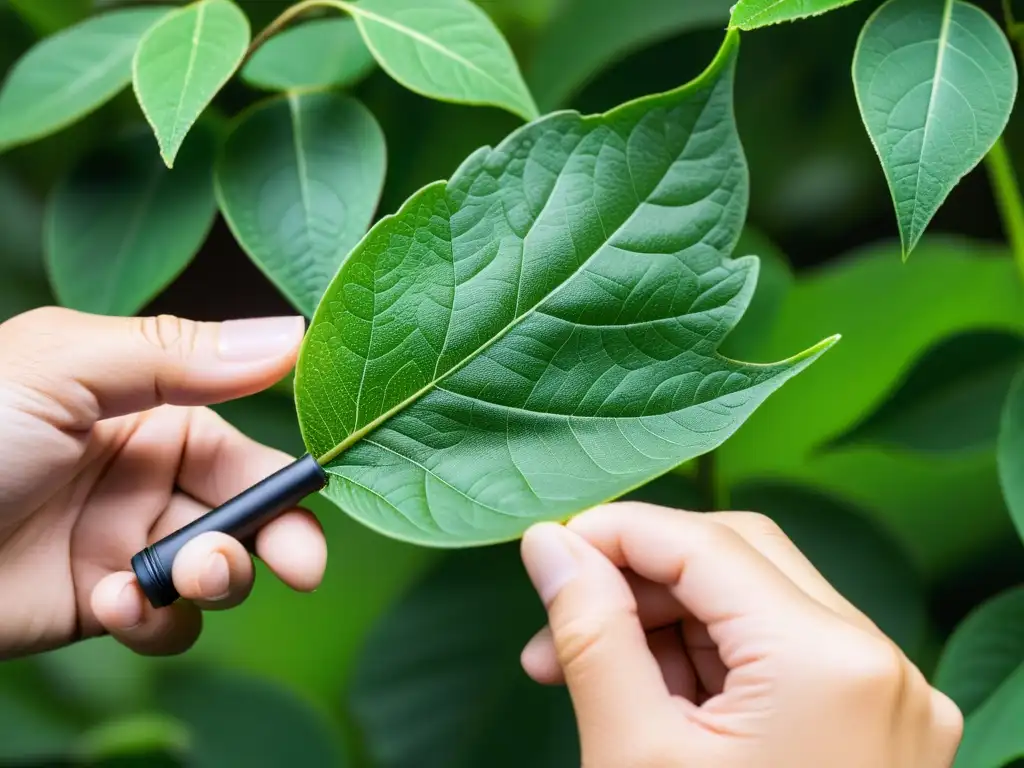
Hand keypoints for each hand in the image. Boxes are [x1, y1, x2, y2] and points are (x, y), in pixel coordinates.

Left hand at [0, 308, 325, 658]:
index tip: (321, 496)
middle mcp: (144, 476)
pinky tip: (115, 602)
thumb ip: (180, 355)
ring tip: (185, 577)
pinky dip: (157, 619)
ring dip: (218, 578)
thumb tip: (292, 335)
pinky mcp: (100, 603)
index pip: (243, 444)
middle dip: (275, 539)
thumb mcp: (65, 368)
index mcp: (145, 411)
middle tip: (299, 567)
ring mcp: (124, 542)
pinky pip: (164, 620)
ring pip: (216, 569)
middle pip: (245, 512)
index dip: (287, 474)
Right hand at [520, 503, 962, 767]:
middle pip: (739, 558)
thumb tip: (549, 546)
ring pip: (760, 603)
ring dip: (671, 621)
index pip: (703, 542)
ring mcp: (891, 699)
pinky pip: (786, 656)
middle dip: (641, 575)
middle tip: (562, 615)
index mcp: (829, 663)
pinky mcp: (880, 728)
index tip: (545, 548)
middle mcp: (880, 666)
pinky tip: (655, 697)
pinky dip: (715, 661)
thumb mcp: (633, 756)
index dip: (614, 532)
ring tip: (592, 669)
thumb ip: (591, 632)